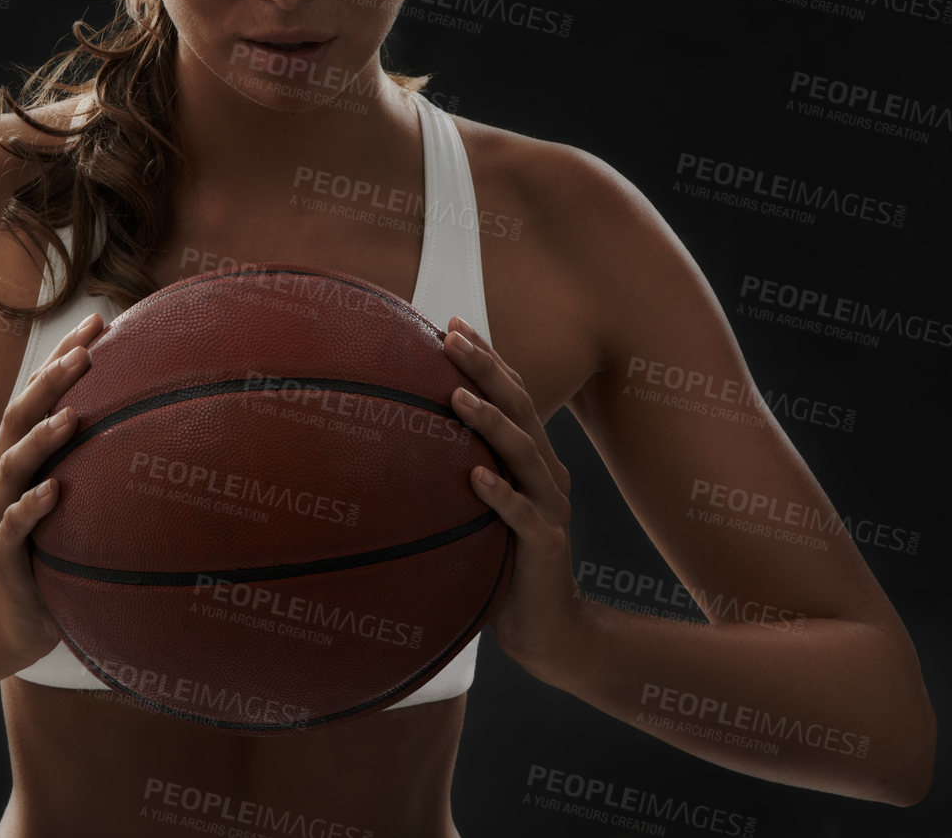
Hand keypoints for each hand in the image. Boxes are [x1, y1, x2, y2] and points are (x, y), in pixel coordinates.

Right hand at [0, 311, 103, 673]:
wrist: (13, 621)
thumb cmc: (52, 549)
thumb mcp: (75, 498)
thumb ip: (97, 461)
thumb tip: (163, 418)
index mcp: (18, 457)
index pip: (37, 394)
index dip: (62, 356)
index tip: (97, 321)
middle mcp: (2, 476)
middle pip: (19, 416)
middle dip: (51, 381)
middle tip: (86, 354)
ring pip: (13, 465)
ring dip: (42, 438)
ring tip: (72, 415)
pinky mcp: (3, 554)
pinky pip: (14, 527)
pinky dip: (33, 507)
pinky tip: (56, 492)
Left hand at [443, 315, 582, 682]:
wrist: (548, 630)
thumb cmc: (504, 563)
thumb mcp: (481, 508)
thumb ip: (459, 471)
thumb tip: (401, 437)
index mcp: (532, 460)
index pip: (512, 396)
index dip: (487, 358)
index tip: (452, 323)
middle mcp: (546, 474)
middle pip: (520, 409)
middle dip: (487, 368)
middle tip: (451, 336)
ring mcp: (549, 508)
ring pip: (524, 453)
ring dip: (492, 422)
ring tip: (459, 396)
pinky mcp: (545, 546)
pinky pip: (522, 515)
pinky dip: (500, 493)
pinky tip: (475, 476)